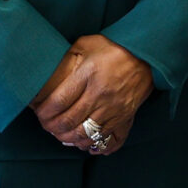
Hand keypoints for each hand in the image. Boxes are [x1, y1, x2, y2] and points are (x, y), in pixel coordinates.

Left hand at [31, 35, 154, 152]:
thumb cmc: (114, 47)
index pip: (59, 102)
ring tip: (60, 133)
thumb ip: (67, 57)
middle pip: (68, 121)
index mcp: (89, 74)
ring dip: (67, 138)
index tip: (38, 112)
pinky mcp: (124, 117)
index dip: (44, 112)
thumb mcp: (87, 43)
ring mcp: (113, 108)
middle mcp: (100, 94)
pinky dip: (88, 144)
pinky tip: (81, 141)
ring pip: (83, 134)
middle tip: (46, 125)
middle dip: (51, 127)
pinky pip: (103, 139)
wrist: (148, 55)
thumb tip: (47, 74)